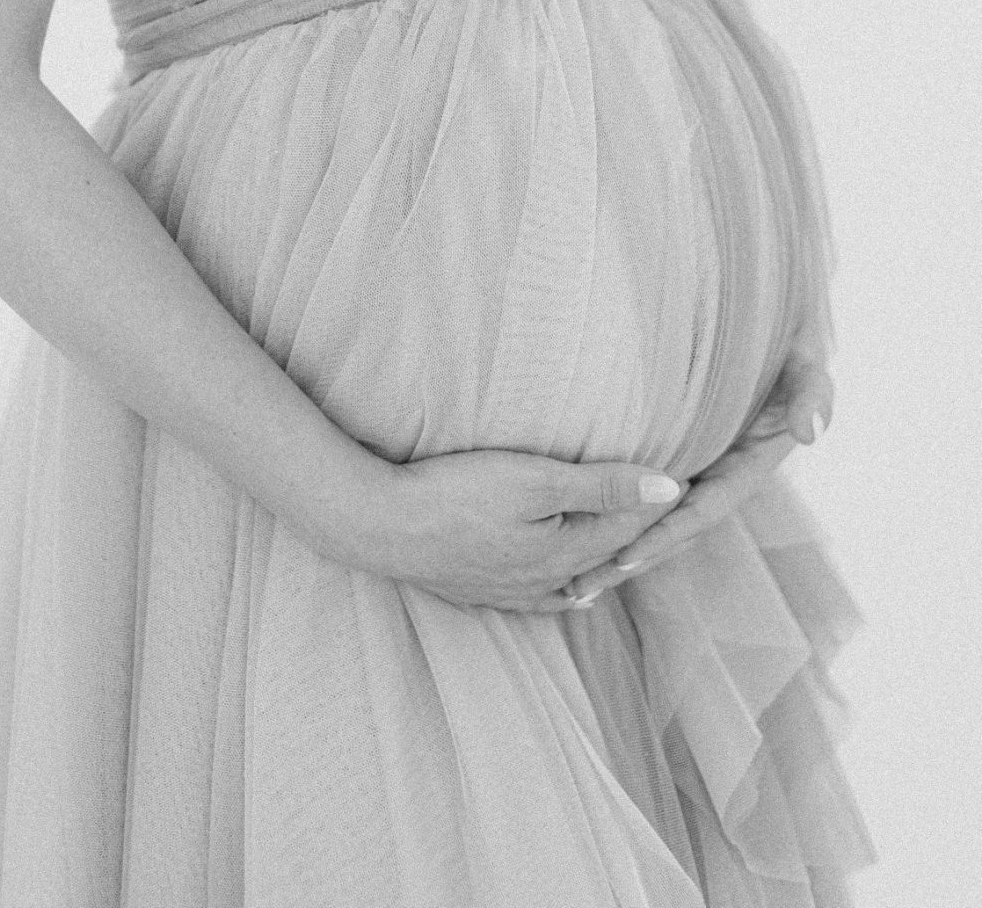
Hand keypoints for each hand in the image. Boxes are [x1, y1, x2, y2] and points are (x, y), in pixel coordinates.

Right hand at [367, 447, 690, 613]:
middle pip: (610, 554)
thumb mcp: (536, 479)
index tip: (692, 480)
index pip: (631, 526)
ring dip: (609, 559)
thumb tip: (671, 491)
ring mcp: (515, 590)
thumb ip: (604, 486)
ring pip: (580, 577)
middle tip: (676, 513)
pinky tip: (574, 594)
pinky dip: (568, 591)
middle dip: (643, 533)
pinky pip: (544, 597)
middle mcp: (549, 580)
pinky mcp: (485, 590)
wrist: (383, 525)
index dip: (661, 502)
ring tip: (636, 546)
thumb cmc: (458, 494)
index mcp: (568, 552)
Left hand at [560, 352, 834, 605]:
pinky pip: (641, 491)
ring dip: (612, 548)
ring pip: (649, 518)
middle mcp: (718, 478)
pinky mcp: (675, 455)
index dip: (663, 535)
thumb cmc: (791, 347)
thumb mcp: (807, 366)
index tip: (623, 559)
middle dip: (626, 559)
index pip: (701, 512)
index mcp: (746, 469)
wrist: (776, 335)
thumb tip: (810, 433)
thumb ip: (812, 395)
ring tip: (566, 583)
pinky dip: (611, 515)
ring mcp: (696, 470)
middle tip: (575, 589)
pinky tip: (572, 529)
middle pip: (667, 530)